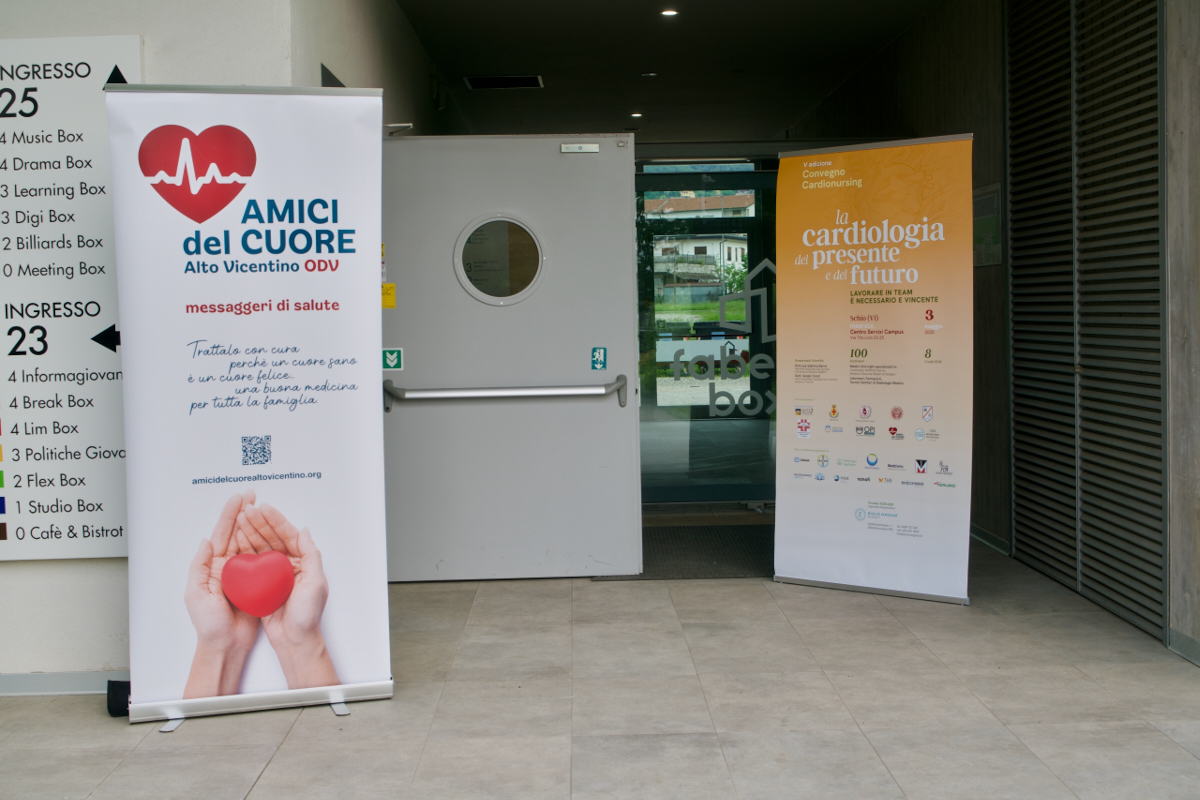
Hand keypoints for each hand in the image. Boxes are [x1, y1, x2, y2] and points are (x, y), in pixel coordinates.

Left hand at [183, 491, 258, 697]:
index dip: (230, 515)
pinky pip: (263, 559)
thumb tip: (206, 541)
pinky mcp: (257, 583)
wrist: (225, 645)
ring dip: (257, 524)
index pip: (222, 534)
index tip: (239, 499)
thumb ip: (199, 566)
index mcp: (212, 566)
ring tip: (264, 508)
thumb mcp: (195, 594)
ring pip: (251, 542)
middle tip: (253, 496)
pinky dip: (268, 544)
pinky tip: (274, 534)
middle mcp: (228, 567)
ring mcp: (243, 574)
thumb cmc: (208, 624)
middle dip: (245, 513)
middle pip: (237, 533)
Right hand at [235, 503, 339, 688]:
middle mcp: (289, 565)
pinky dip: (244, 551)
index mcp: (304, 562)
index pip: (289, 535)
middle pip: (273, 538)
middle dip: (260, 523)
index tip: (263, 507)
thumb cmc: (307, 615)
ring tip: (238, 519)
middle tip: (246, 510)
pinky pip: (252, 563)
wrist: (294, 640)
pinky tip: (235, 540)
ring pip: (261, 547)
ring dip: (250, 533)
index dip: (276, 520)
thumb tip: (304, 530)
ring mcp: (274, 574)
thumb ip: (311, 555)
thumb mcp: (316, 583)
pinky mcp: (262, 584)